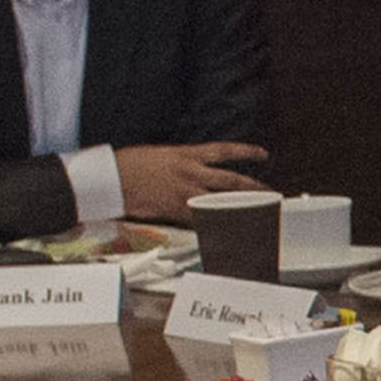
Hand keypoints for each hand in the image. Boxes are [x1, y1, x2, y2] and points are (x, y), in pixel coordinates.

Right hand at [111, 140, 270, 218]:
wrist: (112, 177)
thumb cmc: (131, 164)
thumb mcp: (161, 155)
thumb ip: (182, 162)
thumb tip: (195, 170)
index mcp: (186, 154)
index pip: (224, 151)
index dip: (246, 152)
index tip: (262, 154)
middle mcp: (190, 172)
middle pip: (230, 180)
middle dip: (252, 187)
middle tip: (269, 193)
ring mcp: (183, 192)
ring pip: (220, 202)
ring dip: (239, 209)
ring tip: (254, 215)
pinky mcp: (174, 210)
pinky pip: (199, 219)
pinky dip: (212, 224)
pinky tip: (223, 230)